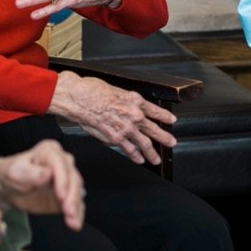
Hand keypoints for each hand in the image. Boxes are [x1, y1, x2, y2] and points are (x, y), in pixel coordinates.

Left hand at [0, 139, 84, 230]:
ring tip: (72, 221)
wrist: (9, 189)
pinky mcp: (68, 195)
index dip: (62, 179)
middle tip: (68, 211)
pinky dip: (77, 215)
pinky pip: (76, 204)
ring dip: (76, 207)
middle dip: (72, 196)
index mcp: (49, 151)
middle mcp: (62, 162)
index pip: (60, 162)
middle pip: (73, 177)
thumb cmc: (11, 174)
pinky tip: (75, 223)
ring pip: (77, 191)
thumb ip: (30, 172)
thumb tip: (47, 173)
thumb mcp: (15, 172)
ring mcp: (66, 179)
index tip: (61, 194)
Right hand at [47, 70, 176, 164]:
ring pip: (145, 143)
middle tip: (171, 142)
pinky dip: (136, 156)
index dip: (165, 116)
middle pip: (154, 129)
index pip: (155, 110)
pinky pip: (129, 150)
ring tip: (156, 159)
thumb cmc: (92, 90)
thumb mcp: (115, 90)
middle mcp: (134, 115)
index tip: (171, 120)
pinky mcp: (116, 138)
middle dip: (165, 138)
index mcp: (134, 100)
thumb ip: (125, 102)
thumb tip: (130, 109)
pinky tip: (139, 160)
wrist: (79, 98)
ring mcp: (126, 128)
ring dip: (152, 153)